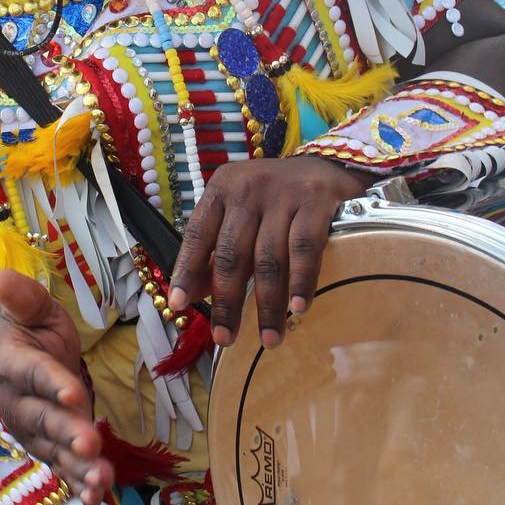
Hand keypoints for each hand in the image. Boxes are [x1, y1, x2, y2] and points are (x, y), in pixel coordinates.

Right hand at [0, 270, 113, 504]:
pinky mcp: (48, 450)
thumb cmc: (33, 332)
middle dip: (67, 431)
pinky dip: (79, 485)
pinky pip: (62, 469)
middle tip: (89, 443)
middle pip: (43, 418)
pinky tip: (97, 497)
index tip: (75, 393)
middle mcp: (17, 402)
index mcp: (12, 362)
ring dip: (77, 466)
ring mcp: (31, 431)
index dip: (52, 384)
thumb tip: (3, 276)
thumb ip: (25, 299)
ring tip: (101, 479)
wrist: (24, 366)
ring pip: (54, 450)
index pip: (33, 373)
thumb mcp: (35, 311)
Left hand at [167, 158, 371, 349]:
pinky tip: (298, 308)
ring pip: (268, 259)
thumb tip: (190, 295)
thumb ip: (217, 252)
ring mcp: (282, 193)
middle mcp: (247, 188)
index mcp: (221, 190)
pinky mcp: (316, 200)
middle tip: (225, 339)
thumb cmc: (274, 199)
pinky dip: (301, 281)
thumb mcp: (240, 216)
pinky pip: (304, 249)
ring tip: (270, 338)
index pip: (197, 235)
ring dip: (268, 304)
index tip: (177, 305)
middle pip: (232, 254)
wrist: (327, 165)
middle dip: (227, 302)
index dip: (186, 271)